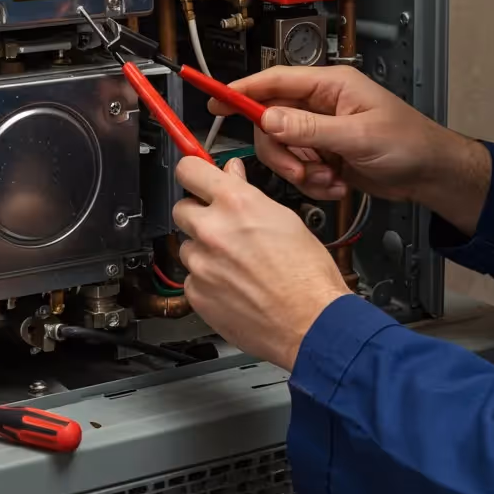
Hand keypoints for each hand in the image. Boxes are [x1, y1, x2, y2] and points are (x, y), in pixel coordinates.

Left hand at [172, 157, 350, 370]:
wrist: (311, 323)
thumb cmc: (308, 276)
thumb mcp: (286, 220)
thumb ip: (249, 195)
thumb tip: (232, 176)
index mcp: (236, 204)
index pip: (190, 170)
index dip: (193, 171)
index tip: (195, 176)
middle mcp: (212, 230)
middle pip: (182, 209)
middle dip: (199, 214)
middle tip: (223, 227)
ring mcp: (201, 264)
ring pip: (187, 246)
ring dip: (204, 251)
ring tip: (236, 264)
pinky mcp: (196, 293)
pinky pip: (192, 278)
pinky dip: (207, 280)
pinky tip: (234, 286)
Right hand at [211, 65, 490, 234]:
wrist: (431, 175)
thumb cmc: (410, 144)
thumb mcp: (359, 136)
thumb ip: (311, 129)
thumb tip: (269, 119)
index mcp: (330, 85)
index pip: (275, 82)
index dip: (242, 90)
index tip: (215, 100)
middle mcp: (320, 105)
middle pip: (271, 122)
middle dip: (282, 152)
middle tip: (302, 171)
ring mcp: (320, 131)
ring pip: (283, 149)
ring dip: (300, 172)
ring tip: (328, 180)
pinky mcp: (323, 155)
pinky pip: (298, 169)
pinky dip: (313, 183)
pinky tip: (336, 185)